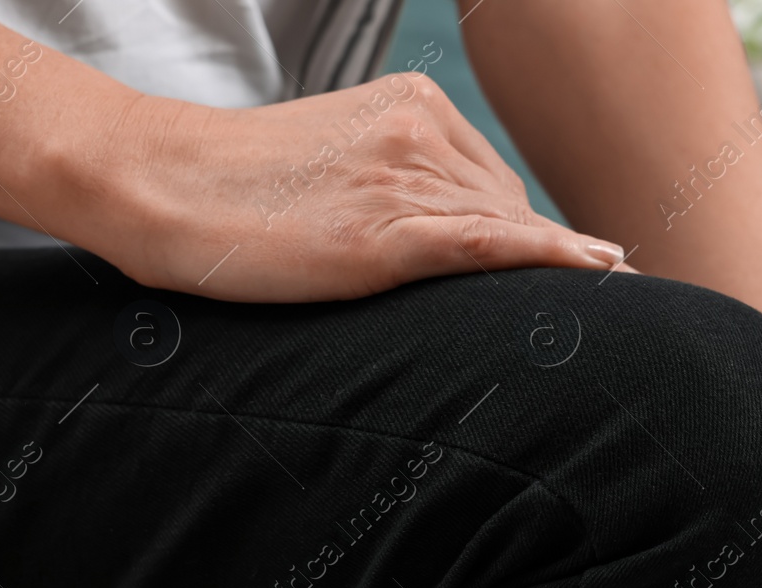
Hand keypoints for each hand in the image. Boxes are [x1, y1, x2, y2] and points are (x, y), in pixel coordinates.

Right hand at [76, 73, 627, 300]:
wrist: (160, 184)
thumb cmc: (243, 187)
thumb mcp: (339, 163)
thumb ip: (405, 182)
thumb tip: (471, 236)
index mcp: (412, 103)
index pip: (496, 184)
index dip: (522, 240)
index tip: (560, 277)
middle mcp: (420, 129)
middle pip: (509, 209)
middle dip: (532, 262)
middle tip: (557, 308)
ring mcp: (404, 176)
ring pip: (507, 230)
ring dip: (546, 275)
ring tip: (587, 311)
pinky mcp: (386, 230)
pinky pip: (488, 241)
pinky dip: (549, 256)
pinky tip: (600, 268)